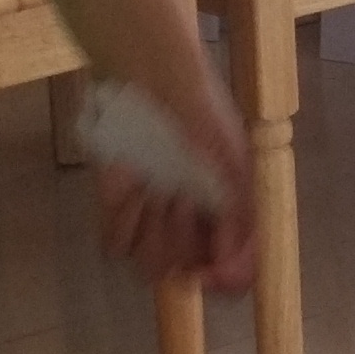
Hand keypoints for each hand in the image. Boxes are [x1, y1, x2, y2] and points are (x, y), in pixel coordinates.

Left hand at [95, 75, 256, 293]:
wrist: (149, 73)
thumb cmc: (198, 107)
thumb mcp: (232, 153)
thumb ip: (238, 208)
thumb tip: (231, 255)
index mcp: (226, 216)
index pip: (232, 274)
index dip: (224, 279)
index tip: (212, 270)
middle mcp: (190, 226)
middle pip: (187, 274)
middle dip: (183, 238)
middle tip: (182, 194)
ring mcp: (151, 221)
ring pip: (151, 269)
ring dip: (156, 231)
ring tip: (159, 188)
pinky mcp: (116, 211)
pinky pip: (117, 247)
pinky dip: (125, 220)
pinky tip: (134, 186)